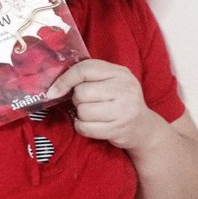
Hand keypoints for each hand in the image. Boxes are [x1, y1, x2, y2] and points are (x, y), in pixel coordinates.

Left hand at [47, 59, 162, 150]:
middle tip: (88, 103)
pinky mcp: (118, 129)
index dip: (65, 79)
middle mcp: (124, 88)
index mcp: (120, 72)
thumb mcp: (111, 81)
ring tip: (93, 114)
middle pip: (81, 92)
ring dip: (81, 115)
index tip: (54, 90)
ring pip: (82, 111)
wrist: (143, 127)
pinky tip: (92, 125)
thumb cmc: (119, 101)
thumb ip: (89, 76)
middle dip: (78, 100)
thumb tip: (55, 85)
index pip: (85, 69)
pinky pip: (85, 128)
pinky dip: (82, 127)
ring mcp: (123, 110)